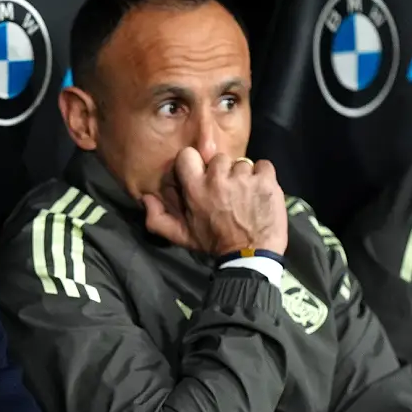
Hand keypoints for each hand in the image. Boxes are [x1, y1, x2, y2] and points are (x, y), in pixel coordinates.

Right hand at [142, 148, 286, 255]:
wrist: (250, 256)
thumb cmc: (215, 245)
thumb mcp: (182, 236)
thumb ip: (158, 220)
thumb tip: (146, 199)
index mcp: (195, 189)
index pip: (189, 155)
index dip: (196, 162)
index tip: (202, 174)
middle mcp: (218, 179)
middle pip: (219, 158)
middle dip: (224, 172)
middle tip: (228, 191)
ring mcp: (243, 178)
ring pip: (242, 162)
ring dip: (244, 176)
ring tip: (246, 195)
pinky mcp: (265, 180)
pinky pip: (264, 165)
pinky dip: (263, 176)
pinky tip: (261, 191)